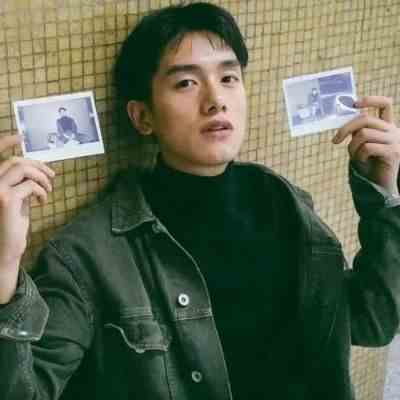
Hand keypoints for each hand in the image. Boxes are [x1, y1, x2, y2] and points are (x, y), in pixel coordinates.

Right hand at [0, 135, 54, 267]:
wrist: (6, 247)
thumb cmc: (12, 223)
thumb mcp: (16, 198)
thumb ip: (20, 182)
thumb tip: (35, 168)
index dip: (5, 142)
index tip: (20, 136)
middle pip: (15, 161)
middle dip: (38, 165)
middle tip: (52, 176)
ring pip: (22, 169)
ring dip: (41, 177)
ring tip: (48, 189)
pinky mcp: (5, 199)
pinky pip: (30, 185)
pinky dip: (42, 190)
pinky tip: (43, 201)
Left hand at [332, 96, 399, 195]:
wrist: (379, 185)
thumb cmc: (368, 165)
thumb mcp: (360, 145)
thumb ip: (357, 132)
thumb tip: (345, 123)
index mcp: (386, 126)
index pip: (385, 104)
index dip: (370, 100)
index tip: (354, 103)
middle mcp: (393, 130)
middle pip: (365, 119)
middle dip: (345, 129)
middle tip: (335, 140)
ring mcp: (395, 140)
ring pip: (364, 134)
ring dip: (352, 147)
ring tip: (355, 156)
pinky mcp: (393, 152)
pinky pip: (368, 147)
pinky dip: (359, 155)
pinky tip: (362, 161)